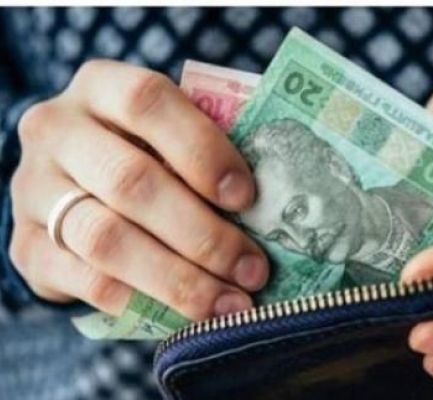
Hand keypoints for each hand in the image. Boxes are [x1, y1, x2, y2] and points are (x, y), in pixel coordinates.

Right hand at [10, 60, 268, 319]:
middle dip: (203, 234)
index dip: (203, 150)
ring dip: (179, 279)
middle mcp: (58, 131)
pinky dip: (142, 300)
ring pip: (107, 239)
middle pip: (131, 181)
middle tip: (253, 269)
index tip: (246, 198)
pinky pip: (86, 280)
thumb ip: (209, 148)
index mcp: (101, 86)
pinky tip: (185, 313)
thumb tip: (280, 196)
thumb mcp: (168, 136)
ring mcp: (33, 190)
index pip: (148, 101)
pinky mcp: (27, 247)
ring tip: (230, 302)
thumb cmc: (142, 154)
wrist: (71, 187)